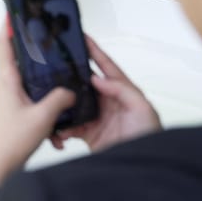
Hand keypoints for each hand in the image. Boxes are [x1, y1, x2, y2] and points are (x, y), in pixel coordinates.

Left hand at [0, 21, 74, 186]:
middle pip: (14, 56)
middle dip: (24, 42)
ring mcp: (11, 97)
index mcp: (8, 81)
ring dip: (35, 68)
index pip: (4, 45)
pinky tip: (55, 99)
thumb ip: (59, 98)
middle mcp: (7, 86)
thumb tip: (70, 90)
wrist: (0, 163)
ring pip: (24, 75)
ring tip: (49, 60)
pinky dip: (42, 92)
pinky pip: (31, 92)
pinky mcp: (17, 108)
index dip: (7, 27)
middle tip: (35, 30)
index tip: (11, 12)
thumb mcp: (42, 116)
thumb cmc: (11, 140)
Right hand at [50, 35, 161, 151]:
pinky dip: (61, 126)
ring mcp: (95, 116)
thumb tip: (96, 78)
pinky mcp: (87, 133)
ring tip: (52, 99)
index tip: (82, 36)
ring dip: (62, 102)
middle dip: (70, 73)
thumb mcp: (142, 107)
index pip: (105, 66)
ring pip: (72, 102)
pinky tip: (57, 128)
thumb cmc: (149, 136)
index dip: (93, 50)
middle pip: (83, 82)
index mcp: (120, 90)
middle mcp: (106, 100)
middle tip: (55, 64)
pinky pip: (69, 125)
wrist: (141, 165)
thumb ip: (121, 89)